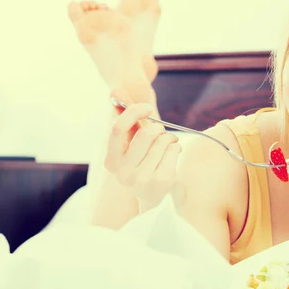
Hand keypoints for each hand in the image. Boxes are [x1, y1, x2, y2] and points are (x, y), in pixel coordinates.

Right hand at [104, 89, 181, 210]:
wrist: (153, 198)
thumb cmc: (141, 163)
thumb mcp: (130, 144)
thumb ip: (124, 119)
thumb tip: (115, 91)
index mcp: (111, 162)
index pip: (117, 128)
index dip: (133, 112)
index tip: (147, 108)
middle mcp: (123, 173)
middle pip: (146, 133)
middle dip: (158, 128)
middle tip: (161, 133)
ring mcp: (142, 180)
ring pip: (162, 141)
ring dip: (169, 138)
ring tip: (168, 144)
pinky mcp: (161, 182)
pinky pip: (173, 150)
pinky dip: (176, 147)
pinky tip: (173, 154)